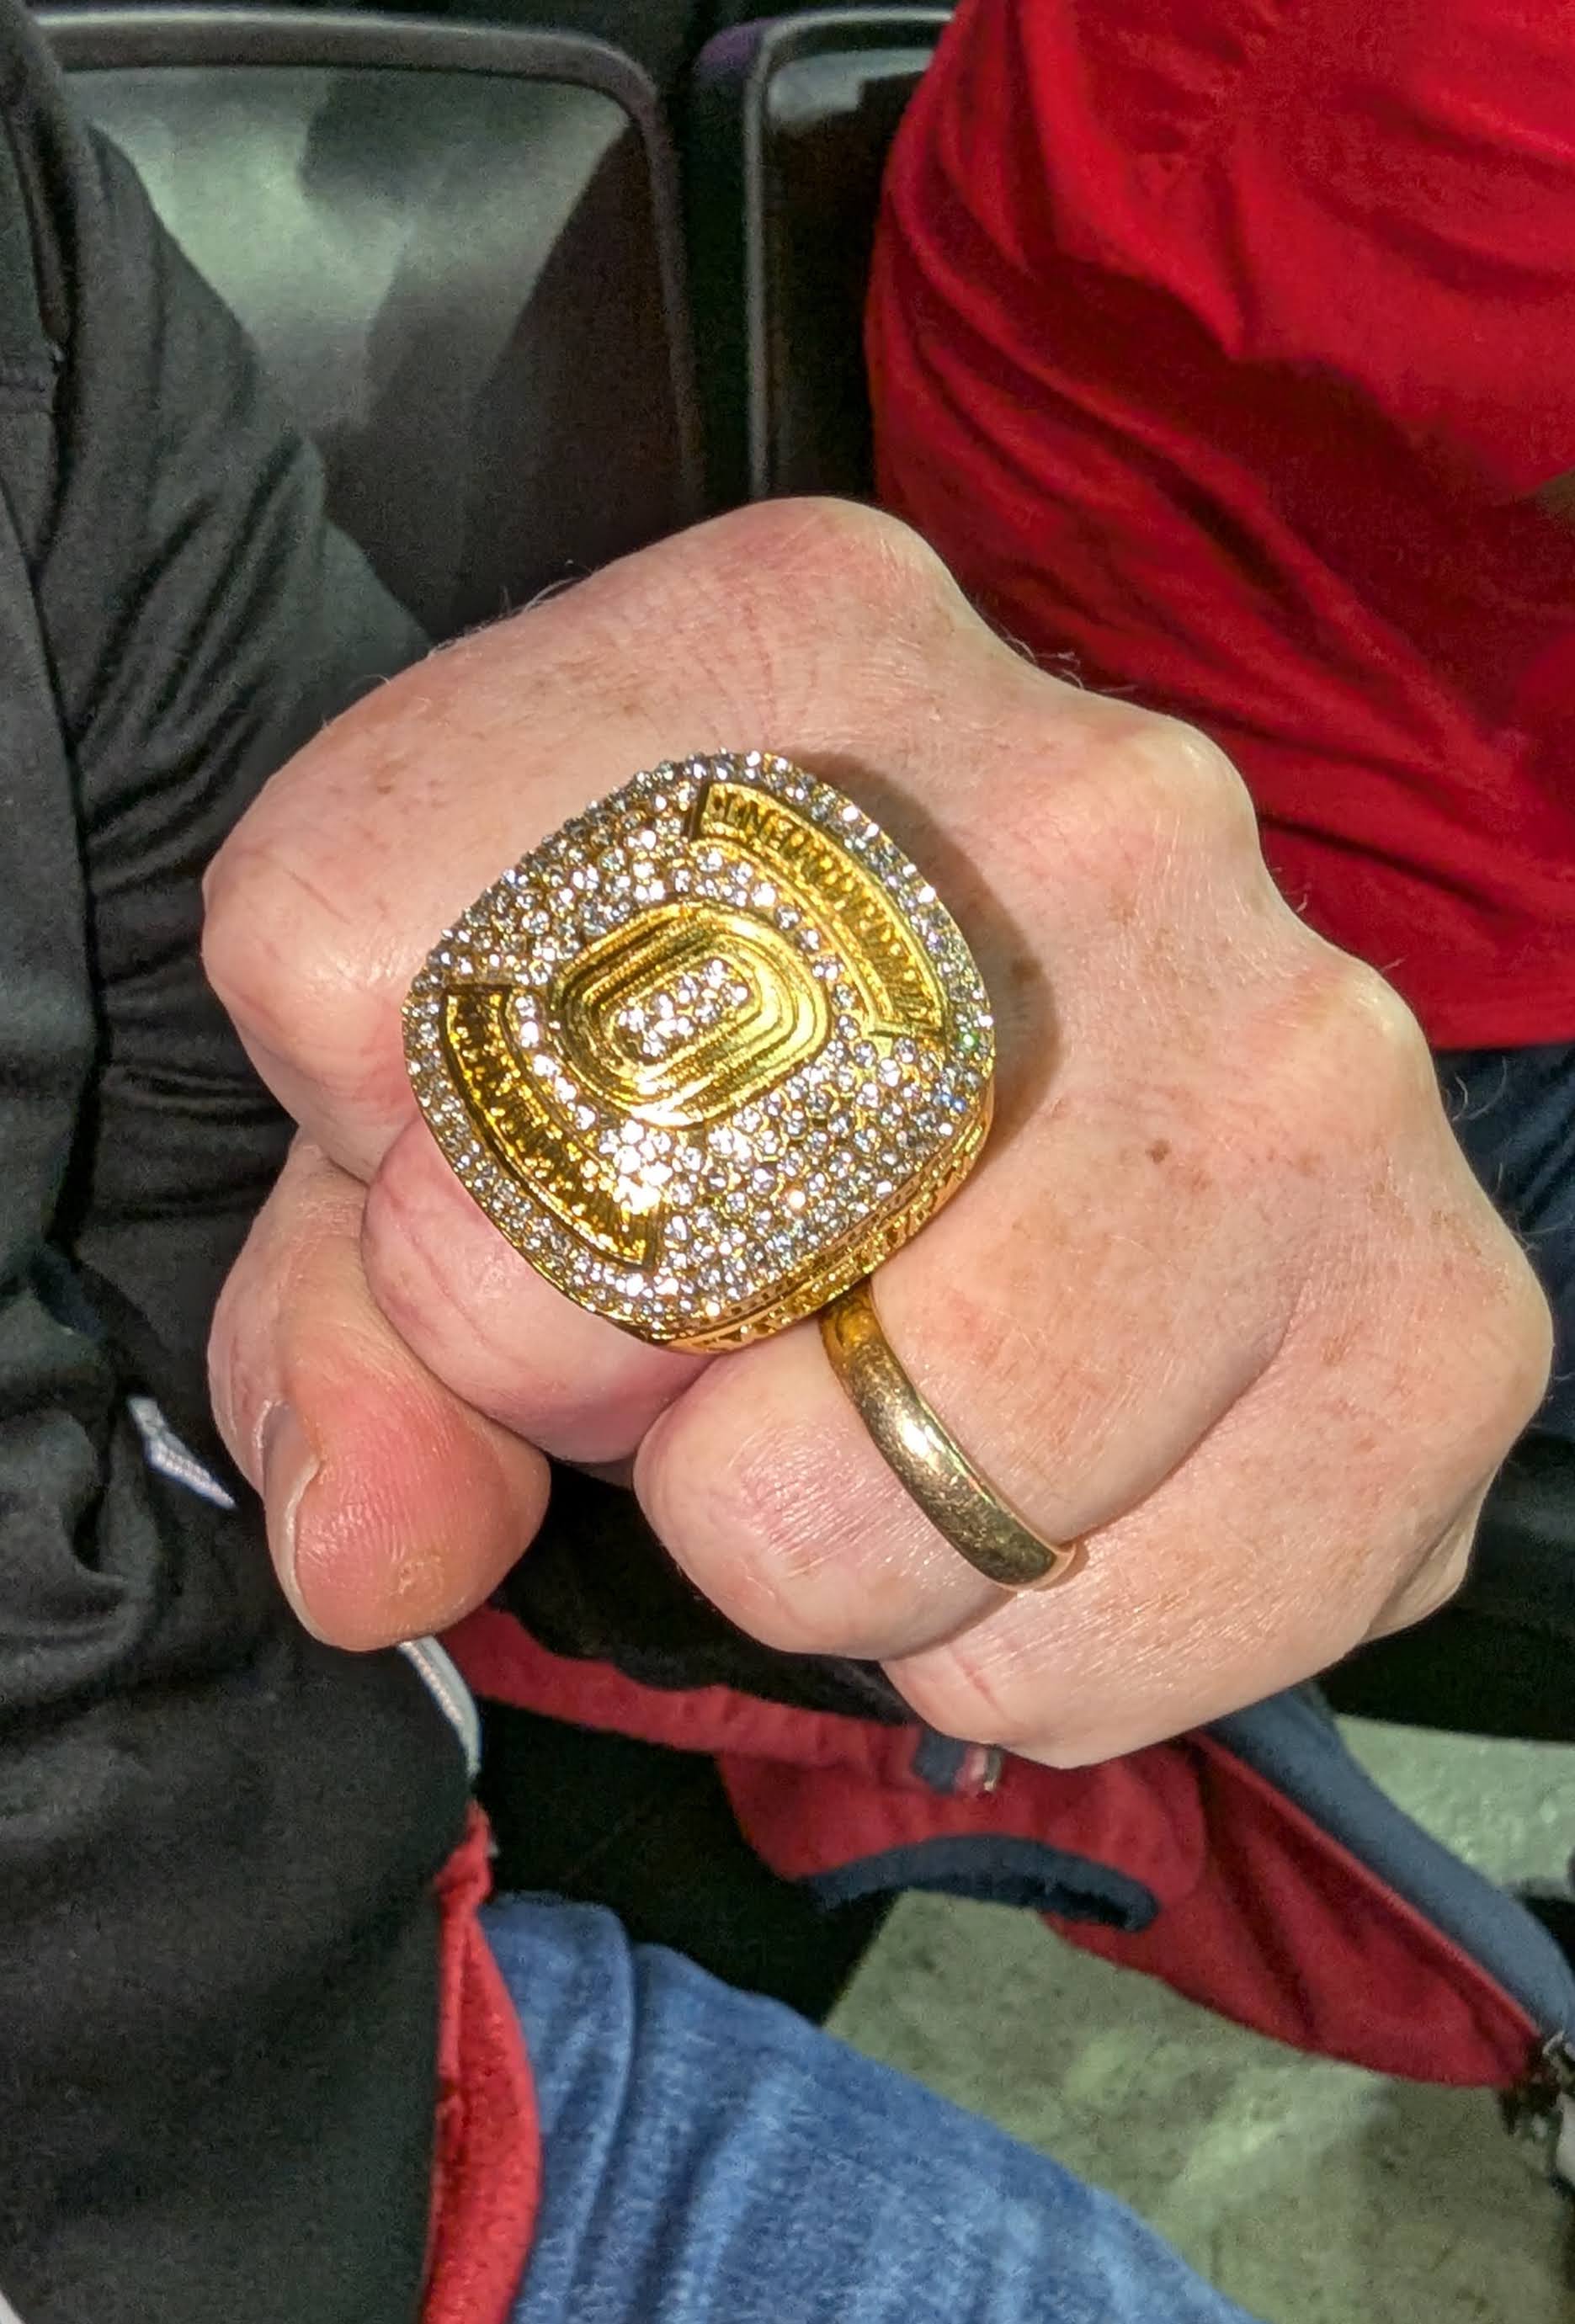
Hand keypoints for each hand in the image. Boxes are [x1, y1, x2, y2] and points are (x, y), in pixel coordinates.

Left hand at [204, 500, 1550, 1761]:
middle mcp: (1090, 809)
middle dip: (607, 1385)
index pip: (364, 960)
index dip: (392, 1195)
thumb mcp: (488, 1109)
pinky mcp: (1444, 1310)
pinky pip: (1103, 1643)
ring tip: (878, 1422)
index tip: (488, 1206)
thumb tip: (368, 1554)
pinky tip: (1037, 1488)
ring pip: (892, 1499)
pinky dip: (1013, 1645)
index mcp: (783, 645)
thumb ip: (355, 1318)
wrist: (1112, 1031)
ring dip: (820, 1550)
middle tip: (712, 1333)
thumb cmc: (762, 1062)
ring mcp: (1299, 1052)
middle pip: (655, 1248)